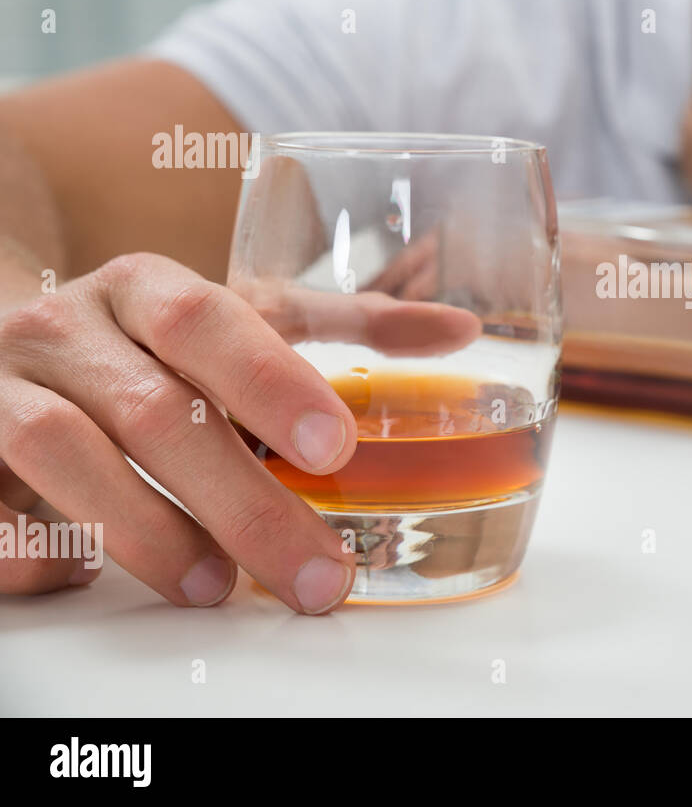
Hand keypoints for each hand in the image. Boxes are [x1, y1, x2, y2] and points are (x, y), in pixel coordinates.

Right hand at [0, 252, 478, 611]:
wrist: (3, 339)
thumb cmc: (147, 342)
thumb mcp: (239, 318)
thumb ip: (342, 326)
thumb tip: (460, 331)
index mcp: (146, 289)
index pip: (208, 322)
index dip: (270, 381)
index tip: (333, 447)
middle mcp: (68, 329)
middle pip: (156, 411)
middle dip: (243, 502)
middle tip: (315, 573)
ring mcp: (0, 390)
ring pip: (66, 456)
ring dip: (148, 532)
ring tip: (217, 587)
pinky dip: (33, 549)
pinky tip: (82, 578)